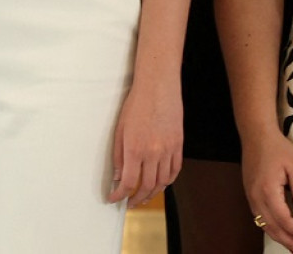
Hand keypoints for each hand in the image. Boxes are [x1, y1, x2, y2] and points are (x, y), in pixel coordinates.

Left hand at [107, 77, 182, 206]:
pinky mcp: (178, 146)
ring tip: (143, 197)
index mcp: (134, 148)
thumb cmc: (136, 105)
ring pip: (162, 182)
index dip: (120, 195)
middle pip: (146, 186)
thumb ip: (118, 155)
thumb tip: (117, 177)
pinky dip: (167, 182)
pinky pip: (174, 171)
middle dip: (136, 199)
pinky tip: (160, 184)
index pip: (128, 182)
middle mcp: (153, 153)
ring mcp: (168, 150)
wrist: (158, 88)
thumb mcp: (119, 129)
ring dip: (152, 193)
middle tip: (129, 203)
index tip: (113, 199)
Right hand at [242, 129, 292, 253]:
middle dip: (288, 241)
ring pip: (263, 223)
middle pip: (271, 226)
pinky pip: (258, 216)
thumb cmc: (276, 147)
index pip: (284, 218)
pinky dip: (269, 227)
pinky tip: (278, 231)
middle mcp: (256, 196)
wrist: (255, 134)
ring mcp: (250, 195)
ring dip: (278, 237)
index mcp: (268, 190)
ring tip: (292, 247)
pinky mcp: (249, 193)